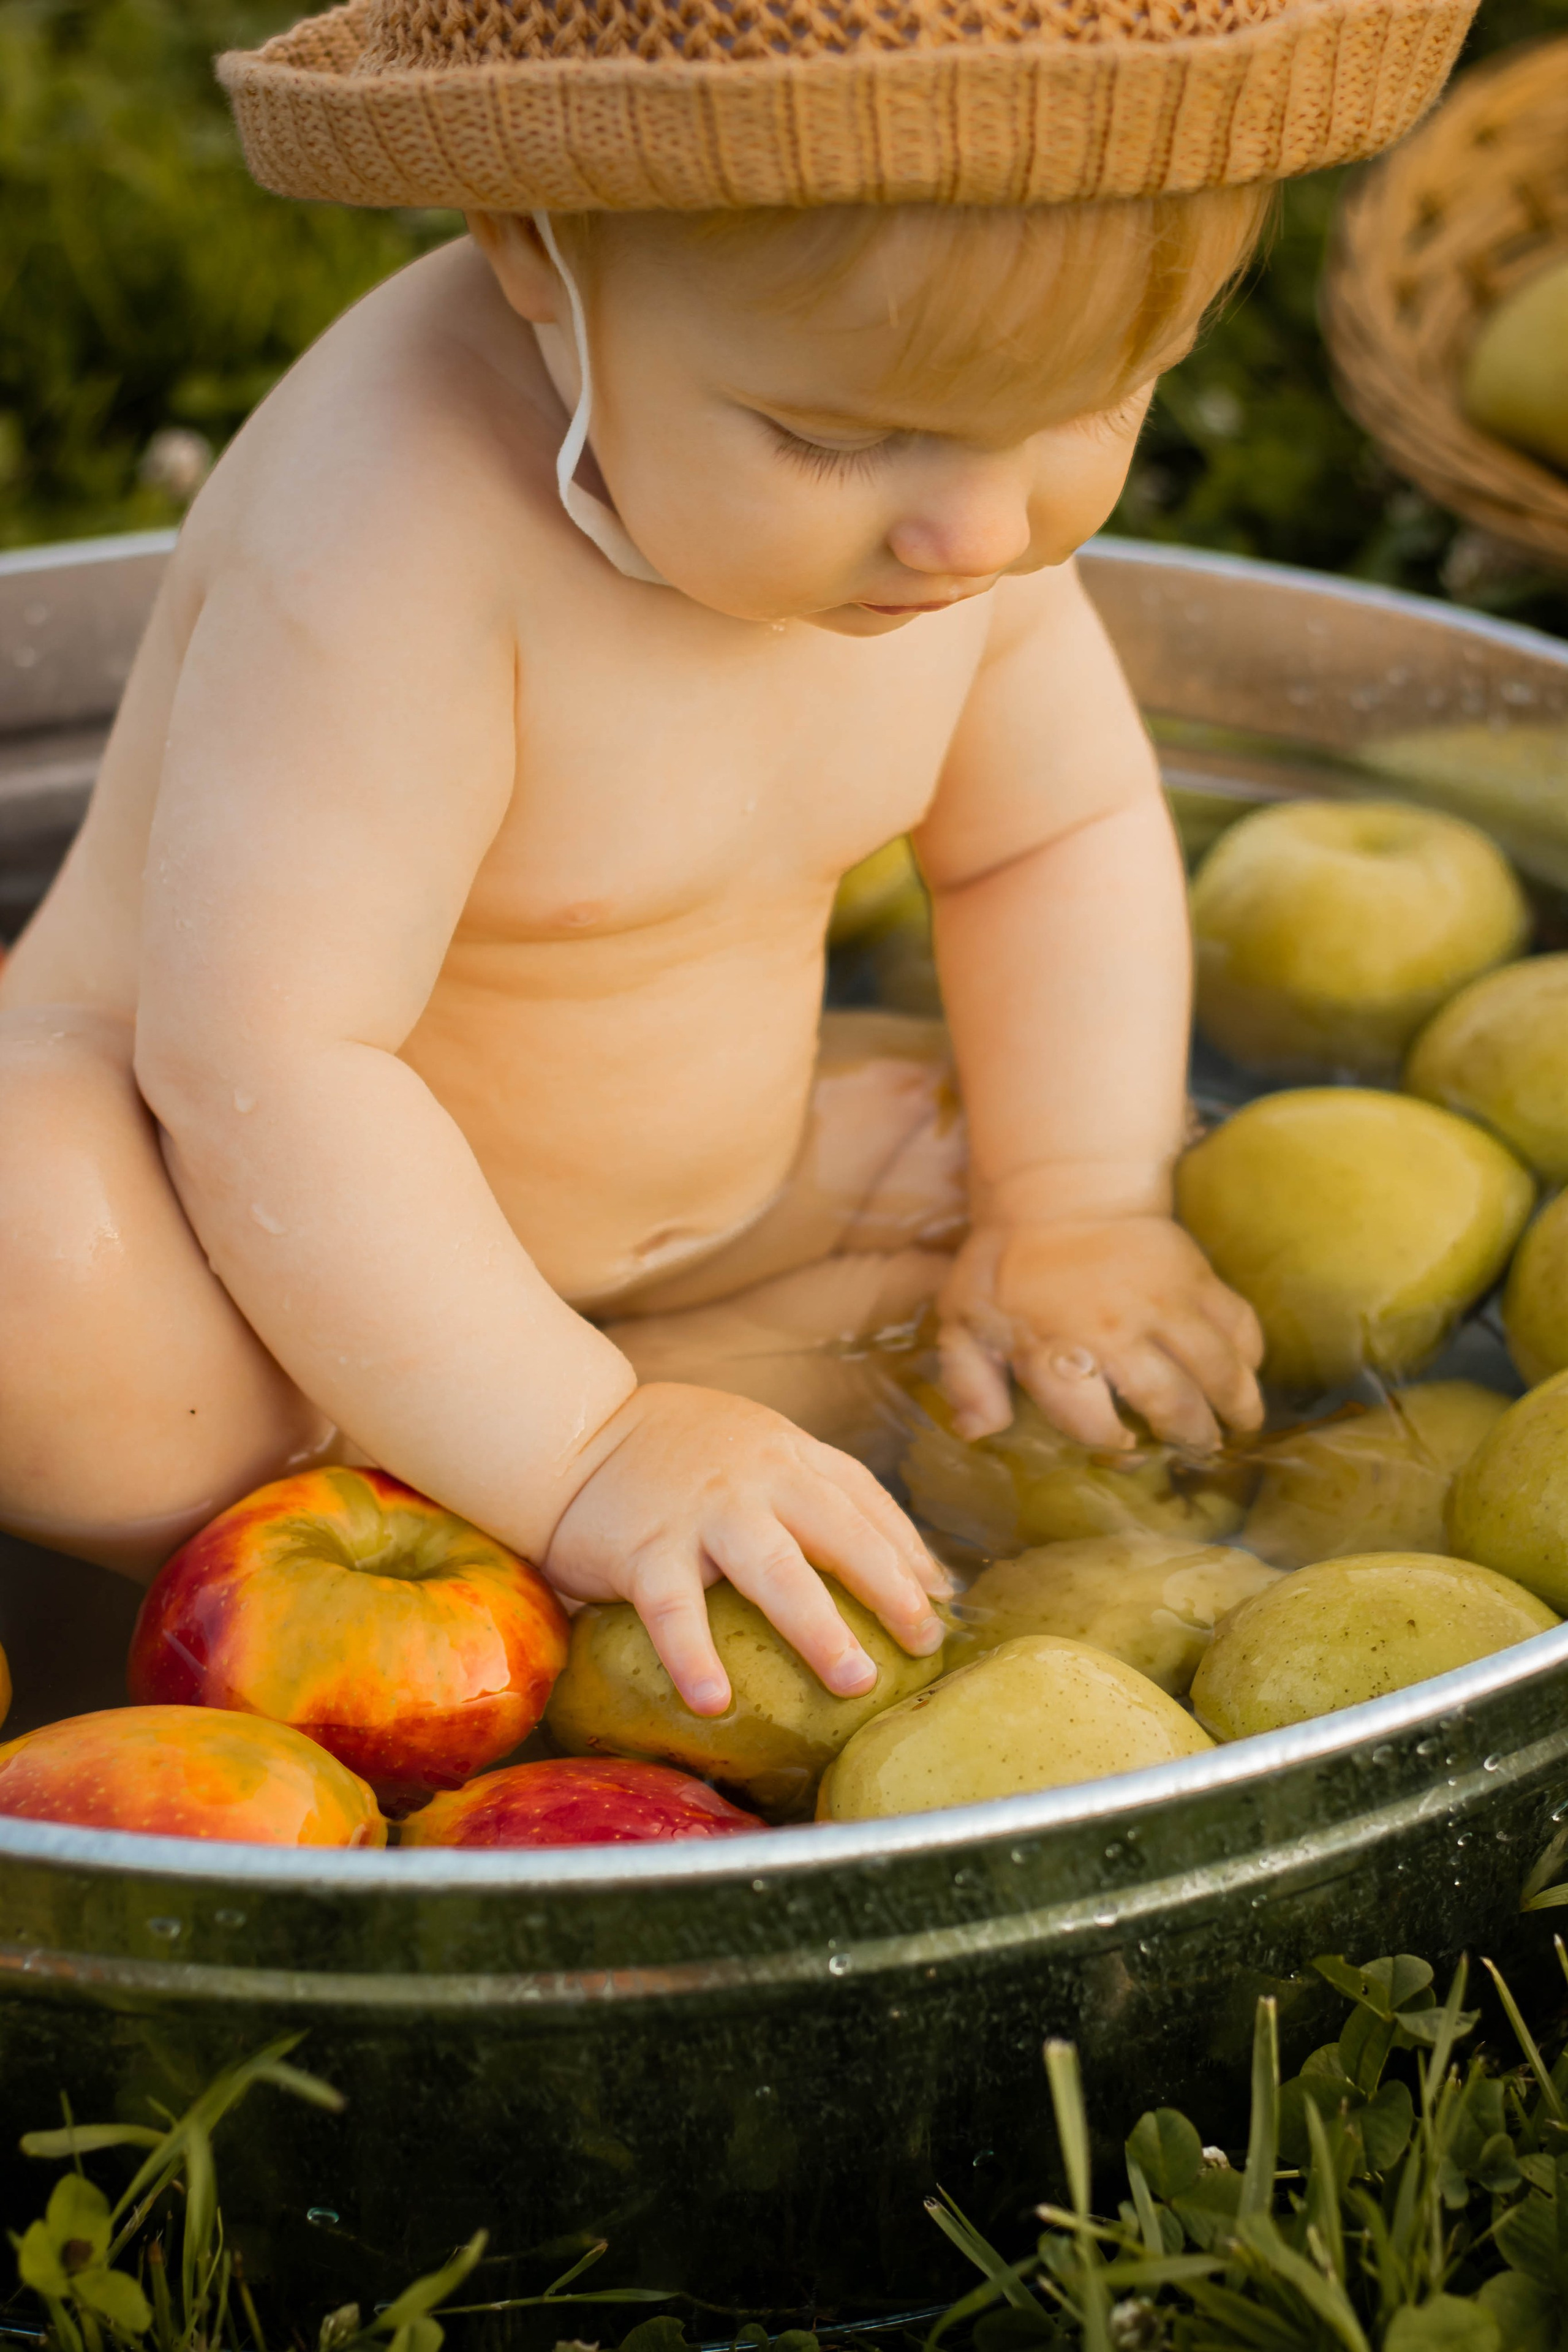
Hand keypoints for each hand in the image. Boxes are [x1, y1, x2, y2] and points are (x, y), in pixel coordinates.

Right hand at [544, 1381, 950, 1715]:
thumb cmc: (670, 1450)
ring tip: (855, 1681)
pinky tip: (714, 1702)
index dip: (907, 1550)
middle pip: (841, 1533)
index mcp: (785, 1454)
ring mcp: (703, 1513)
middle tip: (922, 1642)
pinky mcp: (646, 1548)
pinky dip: (695, 1657)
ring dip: (820, 1628)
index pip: (863, 1499)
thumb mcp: (752, 1446)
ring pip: (776, 1572)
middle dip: (890, 1589)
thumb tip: (878, 1556)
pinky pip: (676, 1611)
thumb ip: (809, 1489)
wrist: (569, 1429)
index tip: (939, 1600)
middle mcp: (756, 1478)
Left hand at [936, 1214, 1263, 1454]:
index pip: (1091, 1419)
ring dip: (1236, 1404)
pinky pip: (1238, 1322)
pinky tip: (1247, 1373)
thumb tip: (977, 1433)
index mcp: (1053, 1346)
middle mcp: (1113, 1329)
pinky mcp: (1194, 1275)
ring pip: (1216, 1367)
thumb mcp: (965, 1318)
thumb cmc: (1007, 1264)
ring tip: (1241, 1425)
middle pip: (1170, 1401)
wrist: (1058, 1190)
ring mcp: (1161, 1301)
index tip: (1123, 1449)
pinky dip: (1250, 1352)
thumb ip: (967, 1379)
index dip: (1110, 1443)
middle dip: (1190, 1435)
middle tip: (1199, 1449)